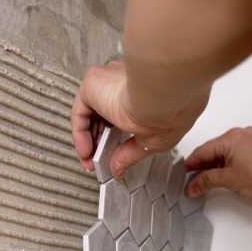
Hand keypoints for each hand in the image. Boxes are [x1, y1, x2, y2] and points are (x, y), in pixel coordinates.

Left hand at [71, 60, 208, 178]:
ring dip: (88, 141)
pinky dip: (80, 135)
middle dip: (97, 142)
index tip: (110, 159)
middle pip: (102, 115)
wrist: (163, 99)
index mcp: (143, 93)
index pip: (119, 115)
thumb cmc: (171, 112)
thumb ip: (130, 154)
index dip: (110, 140)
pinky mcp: (93, 83)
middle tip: (96, 162)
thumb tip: (119, 169)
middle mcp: (124, 83)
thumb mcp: (151, 141)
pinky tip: (86, 151)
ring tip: (91, 161)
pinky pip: (80, 113)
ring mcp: (108, 81)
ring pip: (90, 114)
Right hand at [185, 126, 251, 201]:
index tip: (183, 178)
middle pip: (212, 150)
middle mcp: (240, 133)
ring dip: (215, 166)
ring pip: (224, 151)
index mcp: (230, 138)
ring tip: (210, 182)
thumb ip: (207, 181)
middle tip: (194, 183)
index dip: (190, 167)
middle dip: (203, 167)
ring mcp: (251, 138)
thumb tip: (193, 186)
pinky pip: (236, 152)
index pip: (202, 152)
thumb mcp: (230, 180)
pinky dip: (228, 163)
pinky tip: (226, 176)